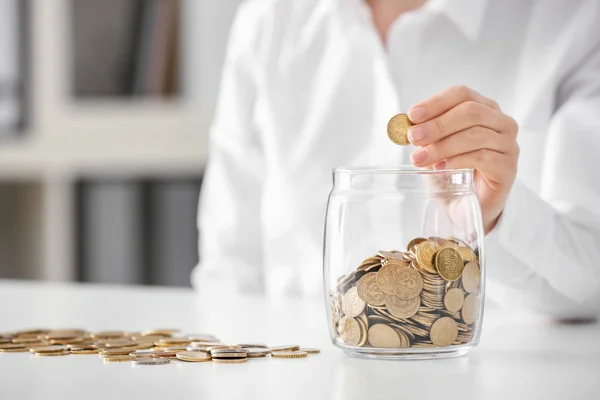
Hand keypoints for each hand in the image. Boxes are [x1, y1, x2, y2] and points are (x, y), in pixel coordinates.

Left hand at [407, 86, 519, 233]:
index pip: (462, 94)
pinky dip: (458, 161)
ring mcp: (508, 145)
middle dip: (438, 124)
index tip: (413, 115)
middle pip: (471, 112)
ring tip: (419, 158)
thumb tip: (409, 127)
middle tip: (414, 137)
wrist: (469, 204)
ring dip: (442, 146)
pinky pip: (482, 158)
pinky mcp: (508, 168)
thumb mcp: (435, 148)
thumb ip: (426, 134)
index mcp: (484, 109)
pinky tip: (441, 168)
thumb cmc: (454, 171)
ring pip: (475, 135)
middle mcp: (501, 123)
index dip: (436, 103)